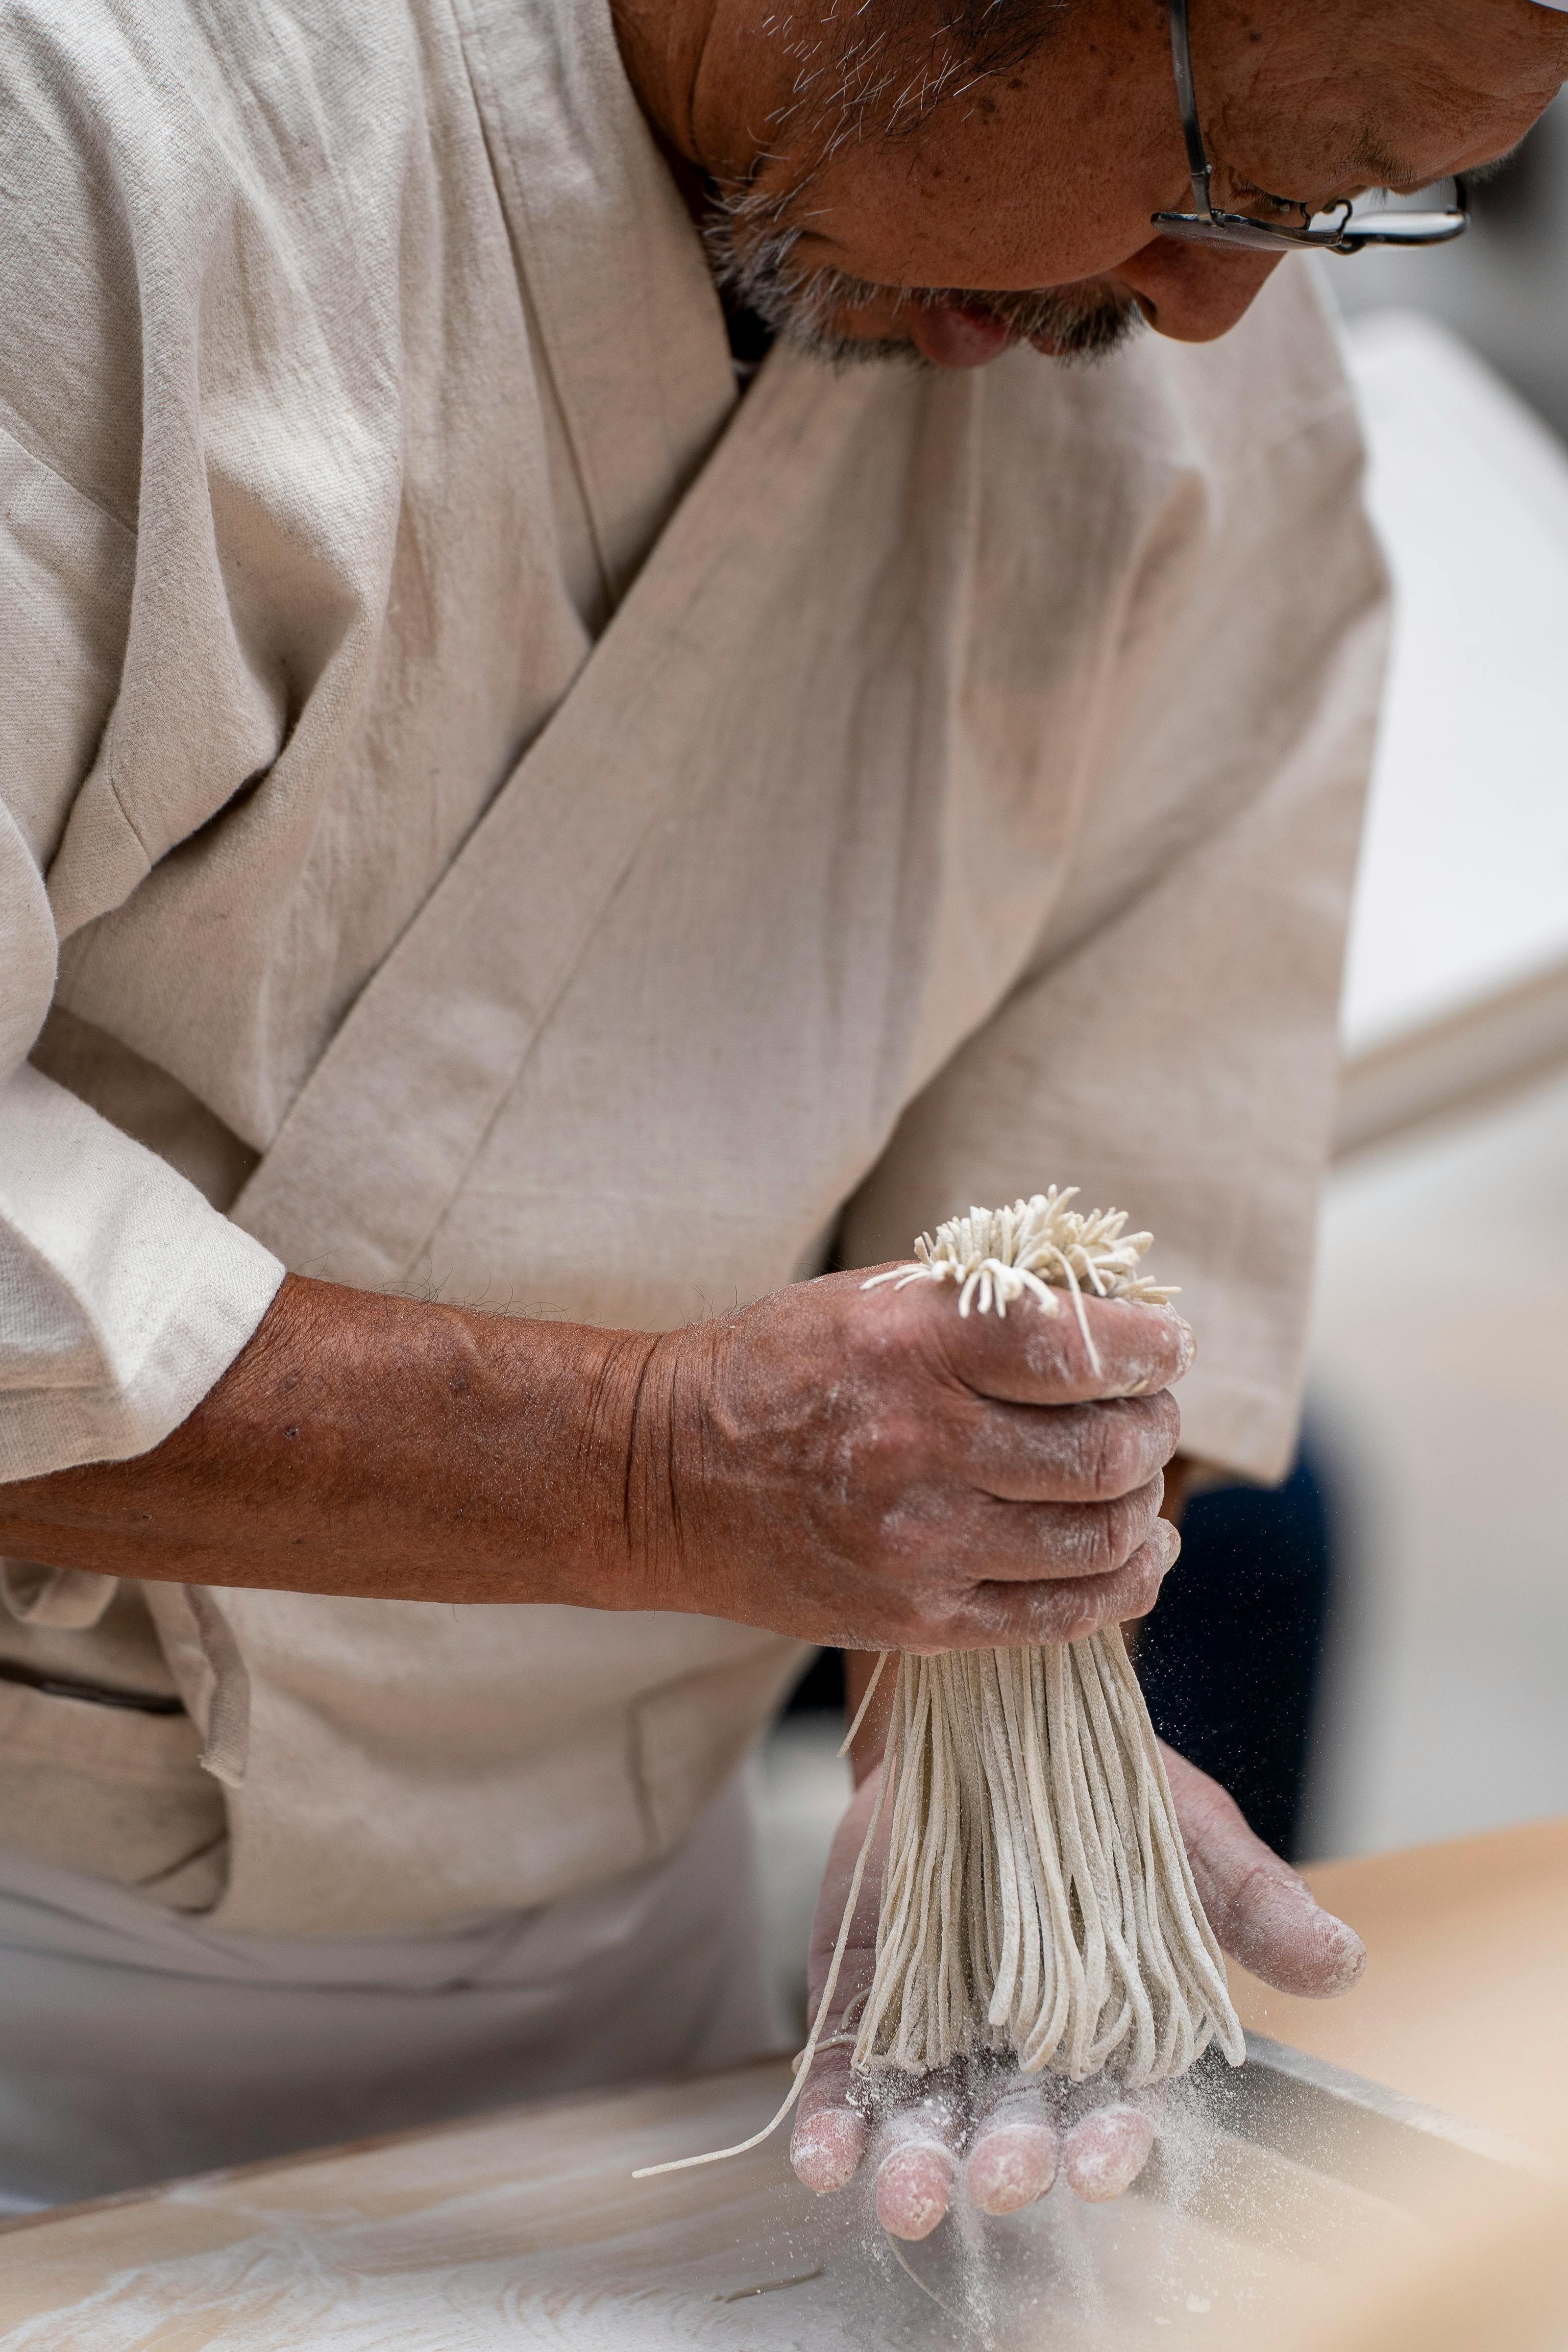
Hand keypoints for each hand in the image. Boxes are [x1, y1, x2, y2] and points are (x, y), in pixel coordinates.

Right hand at [633, 1266, 1189, 1649]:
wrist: (663, 1474)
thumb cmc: (782, 1368)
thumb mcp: (876, 1300)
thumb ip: (993, 1305)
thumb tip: (1122, 1323)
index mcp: (912, 1346)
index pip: (1080, 1349)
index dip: (1152, 1350)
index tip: (1167, 1350)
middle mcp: (919, 1446)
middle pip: (1107, 1452)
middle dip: (1154, 1429)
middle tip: (1149, 1414)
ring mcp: (919, 1546)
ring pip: (1100, 1538)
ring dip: (1144, 1505)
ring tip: (1134, 1481)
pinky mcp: (916, 1620)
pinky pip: (1061, 1615)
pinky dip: (1123, 1584)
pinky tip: (1136, 1554)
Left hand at [790, 1744, 1365, 2235]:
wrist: (988, 1716)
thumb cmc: (1106, 1788)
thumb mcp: (1190, 1834)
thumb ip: (1253, 1904)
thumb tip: (1342, 1962)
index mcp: (1112, 2030)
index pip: (1116, 2102)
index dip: (1109, 2137)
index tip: (1100, 2167)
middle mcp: (1023, 2045)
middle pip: (1016, 2120)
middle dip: (1007, 2157)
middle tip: (998, 2180)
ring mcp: (936, 2023)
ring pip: (926, 2114)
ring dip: (914, 2162)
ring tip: (906, 2197)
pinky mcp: (866, 1993)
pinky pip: (846, 2067)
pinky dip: (832, 2118)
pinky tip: (822, 2159)